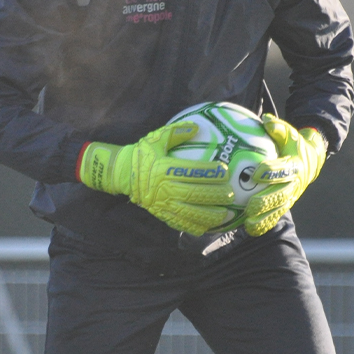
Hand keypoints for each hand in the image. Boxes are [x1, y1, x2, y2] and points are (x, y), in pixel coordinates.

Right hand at [78, 121, 235, 234]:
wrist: (122, 174)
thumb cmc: (143, 154)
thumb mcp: (156, 138)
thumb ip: (176, 132)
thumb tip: (196, 127)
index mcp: (163, 168)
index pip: (190, 171)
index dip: (209, 172)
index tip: (224, 171)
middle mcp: (164, 188)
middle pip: (193, 193)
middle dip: (214, 195)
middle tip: (231, 194)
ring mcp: (162, 203)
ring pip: (189, 212)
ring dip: (209, 214)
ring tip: (225, 214)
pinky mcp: (161, 214)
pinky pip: (180, 223)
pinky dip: (194, 226)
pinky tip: (209, 226)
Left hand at [243, 116, 326, 235]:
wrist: (312, 161)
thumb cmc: (293, 145)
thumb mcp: (289, 133)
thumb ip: (278, 127)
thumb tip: (265, 120)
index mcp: (295, 165)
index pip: (283, 169)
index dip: (271, 171)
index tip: (255, 172)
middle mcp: (295, 183)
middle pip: (281, 194)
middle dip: (266, 201)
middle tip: (250, 206)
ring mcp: (291, 196)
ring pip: (278, 209)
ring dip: (264, 218)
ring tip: (248, 223)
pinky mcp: (287, 204)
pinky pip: (275, 217)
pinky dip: (264, 225)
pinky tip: (249, 230)